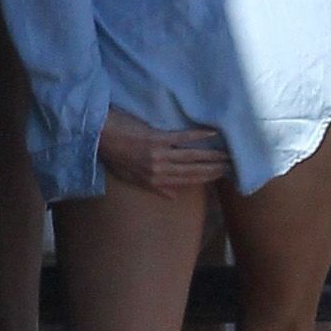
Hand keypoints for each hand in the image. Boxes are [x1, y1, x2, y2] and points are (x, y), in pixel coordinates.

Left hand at [97, 108, 231, 196]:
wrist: (98, 137)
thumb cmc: (113, 157)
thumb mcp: (130, 178)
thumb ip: (155, 188)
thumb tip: (173, 196)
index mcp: (154, 181)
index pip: (185, 181)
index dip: (204, 179)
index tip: (220, 176)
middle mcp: (159, 170)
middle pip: (192, 170)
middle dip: (213, 169)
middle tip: (232, 165)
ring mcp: (158, 154)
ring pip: (191, 157)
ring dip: (210, 155)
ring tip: (226, 154)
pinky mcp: (156, 138)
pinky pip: (182, 138)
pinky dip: (198, 136)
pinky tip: (212, 134)